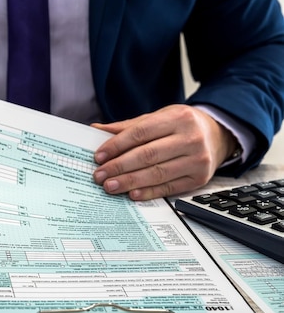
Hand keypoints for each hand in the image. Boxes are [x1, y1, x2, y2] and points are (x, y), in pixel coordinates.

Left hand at [91, 104, 238, 200]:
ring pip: (157, 173)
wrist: (217, 136)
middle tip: (100, 175)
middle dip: (119, 167)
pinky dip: (149, 192)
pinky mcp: (199, 178)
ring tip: (110, 186)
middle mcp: (190, 138)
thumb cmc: (181, 126)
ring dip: (130, 182)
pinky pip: (169, 187)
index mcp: (177, 118)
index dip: (117, 145)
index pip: (141, 132)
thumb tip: (96, 129)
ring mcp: (197, 159)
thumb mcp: (158, 118)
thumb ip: (128, 126)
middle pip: (148, 155)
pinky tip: (132, 194)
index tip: (99, 156)